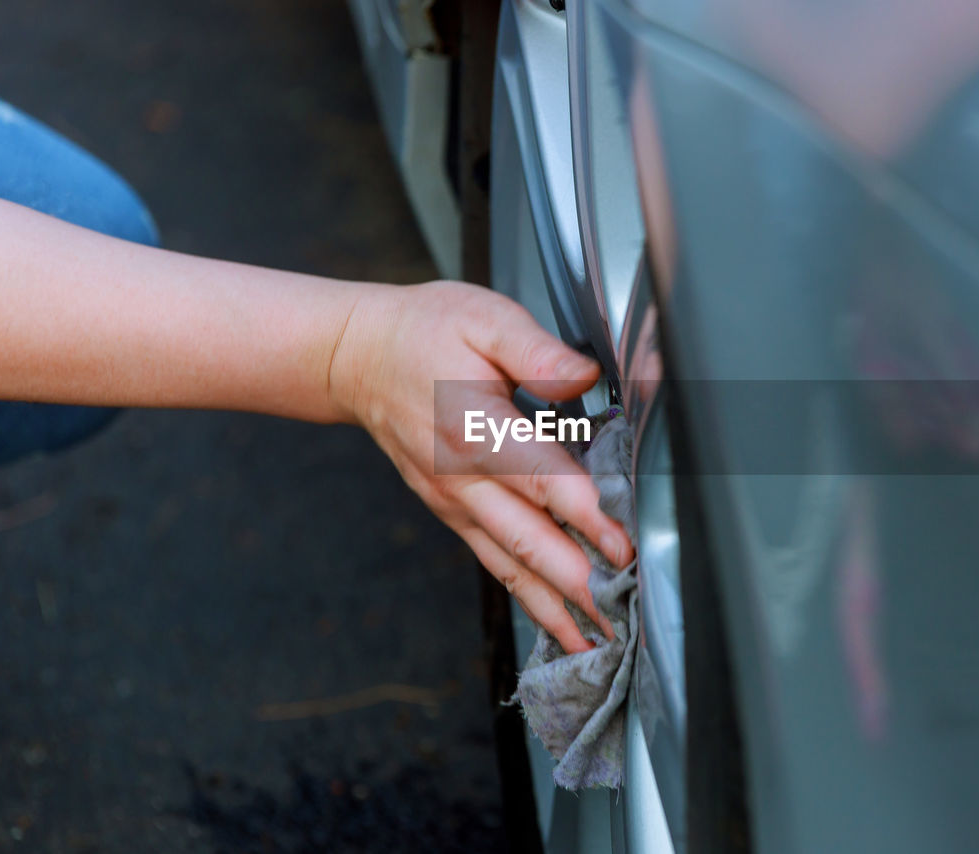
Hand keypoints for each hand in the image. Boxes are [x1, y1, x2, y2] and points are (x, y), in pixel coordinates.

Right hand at [328, 281, 633, 652]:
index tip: (622, 548)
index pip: (541, 479)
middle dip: (577, 584)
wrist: (357, 358)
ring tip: (599, 645)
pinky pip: (496, 563)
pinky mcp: (454, 514)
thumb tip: (584, 376)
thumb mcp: (482, 316)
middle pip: (528, 540)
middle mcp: (463, 477)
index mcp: (474, 426)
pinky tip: (560, 626)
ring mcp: (456, 502)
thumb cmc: (422, 333)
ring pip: (512, 565)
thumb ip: (536, 351)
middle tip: (621, 618)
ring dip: (556, 608)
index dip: (585, 515)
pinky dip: (530, 599)